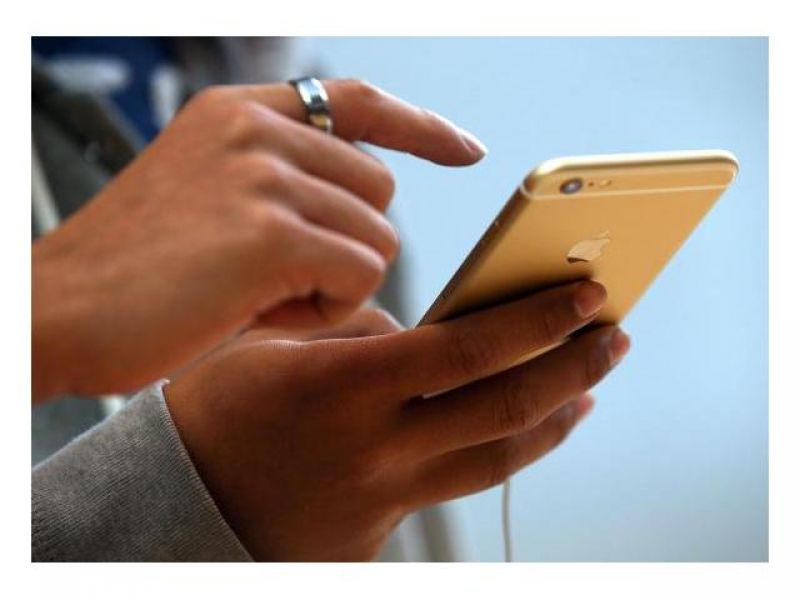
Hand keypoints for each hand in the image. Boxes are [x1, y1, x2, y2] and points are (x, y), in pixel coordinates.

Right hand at [32, 79, 486, 400]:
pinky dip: (329, 307)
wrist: (57, 311)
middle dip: (349, 243)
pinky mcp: (270, 232)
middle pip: (380, 191)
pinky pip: (361, 274)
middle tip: (284, 279)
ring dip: (337, 281)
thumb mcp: (206, 194)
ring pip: (377, 236)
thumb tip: (366, 202)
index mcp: (240, 114)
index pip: (356, 100)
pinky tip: (270, 313)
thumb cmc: (136, 273)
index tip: (466, 149)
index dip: (420, 127)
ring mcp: (263, 175)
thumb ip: (281, 179)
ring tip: (264, 296)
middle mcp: (256, 131)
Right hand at [164, 281, 629, 560]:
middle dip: (571, 368)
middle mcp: (376, 448)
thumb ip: (358, 336)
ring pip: (497, 458)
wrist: (175, 503)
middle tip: (612, 336)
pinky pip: (460, 487)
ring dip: (554, 417)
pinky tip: (523, 431)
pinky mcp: (382, 531)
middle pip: (503, 408)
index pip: (467, 351)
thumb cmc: (213, 409)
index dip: (536, 322)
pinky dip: (504, 453)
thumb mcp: (274, 346)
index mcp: (344, 387)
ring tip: (589, 386)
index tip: (583, 297)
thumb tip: (421, 336)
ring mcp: (384, 497)